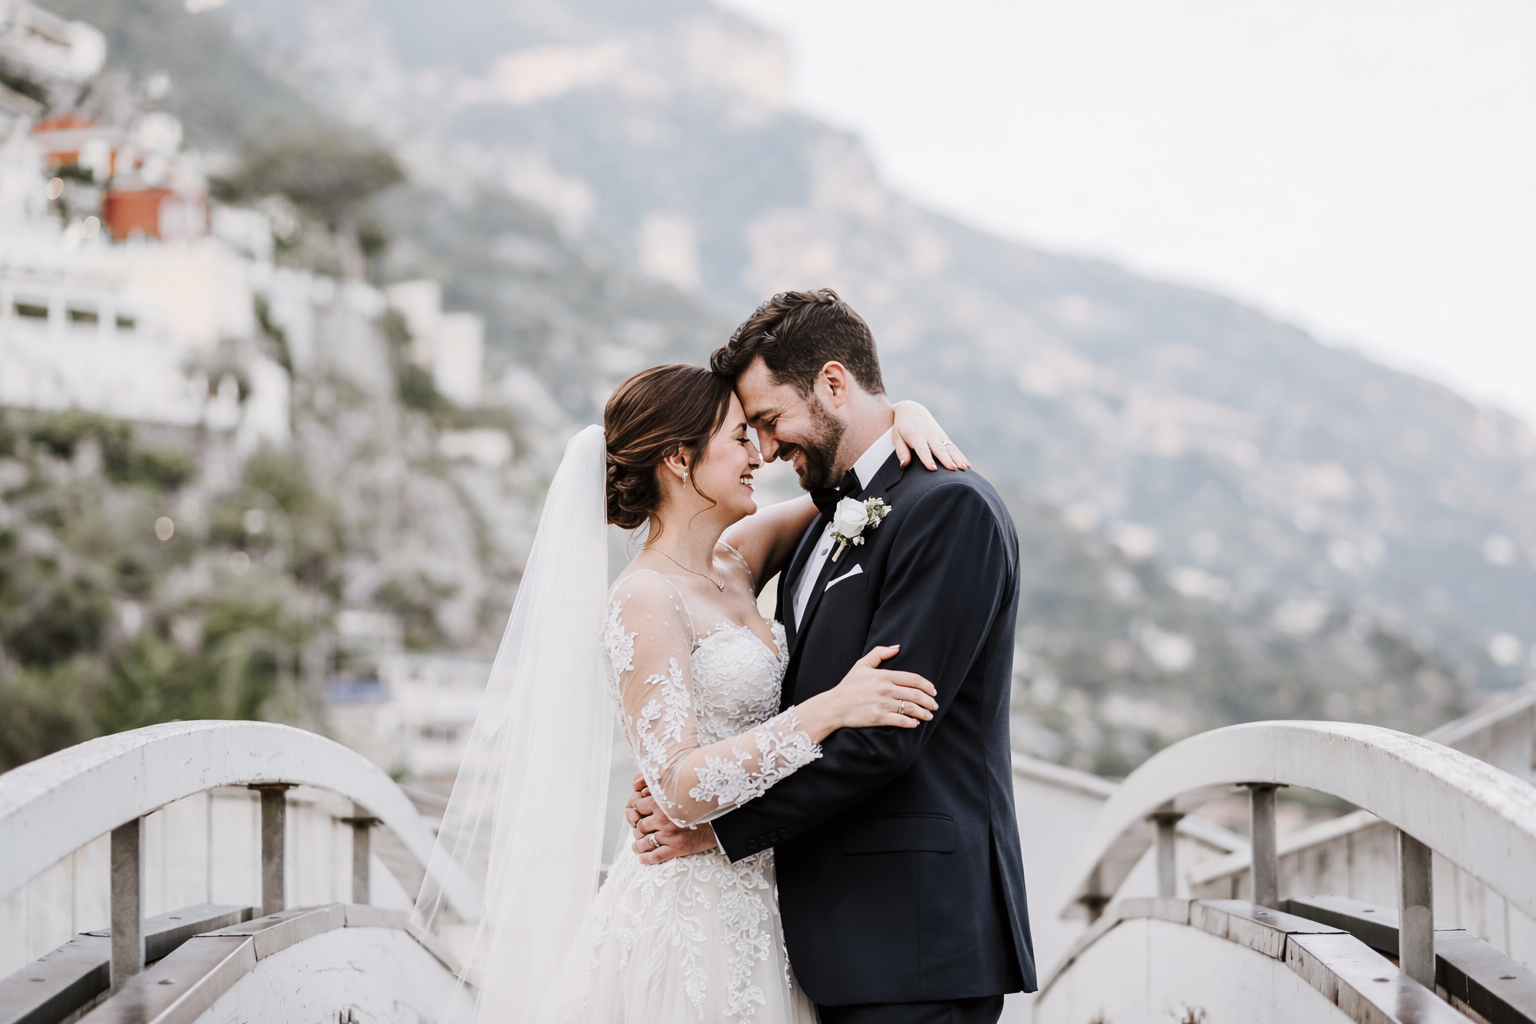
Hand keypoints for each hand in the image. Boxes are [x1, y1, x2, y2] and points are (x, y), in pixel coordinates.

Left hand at [630, 790, 717, 863]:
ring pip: (644, 842)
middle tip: (638, 831)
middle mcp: (664, 819)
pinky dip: (646, 859)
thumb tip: (643, 790)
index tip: (637, 813)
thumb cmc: (698, 808)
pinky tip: (642, 858)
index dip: (636, 810)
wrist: (717, 823)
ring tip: (637, 846)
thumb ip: (663, 793)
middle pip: (640, 825)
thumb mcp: (680, 795)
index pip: (638, 806)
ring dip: (638, 845)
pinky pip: (655, 856)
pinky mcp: (675, 848)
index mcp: (663, 803)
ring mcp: (669, 835)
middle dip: (637, 829)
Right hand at [798, 644, 937, 736]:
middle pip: (916, 695)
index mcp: (884, 675)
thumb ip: (879, 653)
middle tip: (934, 705)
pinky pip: (901, 721)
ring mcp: (883, 704)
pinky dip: (911, 723)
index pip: (914, 679)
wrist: (834, 706)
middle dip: (929, 701)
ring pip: (911, 709)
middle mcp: (886, 689)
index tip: (933, 691)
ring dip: (924, 713)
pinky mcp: (879, 718)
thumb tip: (898, 647)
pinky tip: (915, 723)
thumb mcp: (861, 664)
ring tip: (928, 716)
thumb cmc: (848, 685)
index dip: (927, 686)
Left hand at [892, 400, 969, 471]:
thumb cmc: (902, 427)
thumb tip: (904, 465)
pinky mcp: (944, 437)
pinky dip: (961, 456)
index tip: (933, 469)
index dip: (927, 459)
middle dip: (947, 459)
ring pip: (949, 448)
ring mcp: (938, 435)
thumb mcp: (896, 437)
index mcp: (916, 436)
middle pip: (939, 449)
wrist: (912, 410)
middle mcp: (929, 435)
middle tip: (953, 469)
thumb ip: (901, 452)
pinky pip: (953, 448)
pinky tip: (967, 465)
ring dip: (957, 458)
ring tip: (964, 468)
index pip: (923, 449)